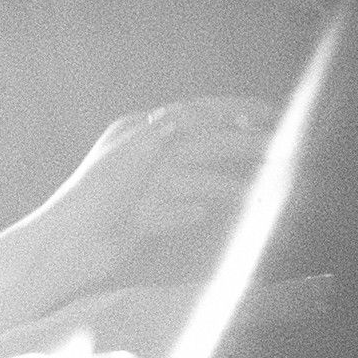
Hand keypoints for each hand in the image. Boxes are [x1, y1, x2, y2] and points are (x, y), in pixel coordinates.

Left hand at [30, 98, 273, 298]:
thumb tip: (201, 113)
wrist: (70, 244)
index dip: (234, 113)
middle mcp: (144, 155)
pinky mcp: (143, 218)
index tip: (275, 115)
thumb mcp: (137, 151)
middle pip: (204, 147)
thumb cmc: (98, 193)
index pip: (196, 114)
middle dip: (244, 149)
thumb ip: (170, 131)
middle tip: (287, 156)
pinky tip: (219, 214)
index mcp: (139, 130)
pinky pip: (180, 210)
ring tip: (268, 193)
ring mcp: (144, 188)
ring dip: (231, 185)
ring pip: (198, 180)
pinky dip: (200, 209)